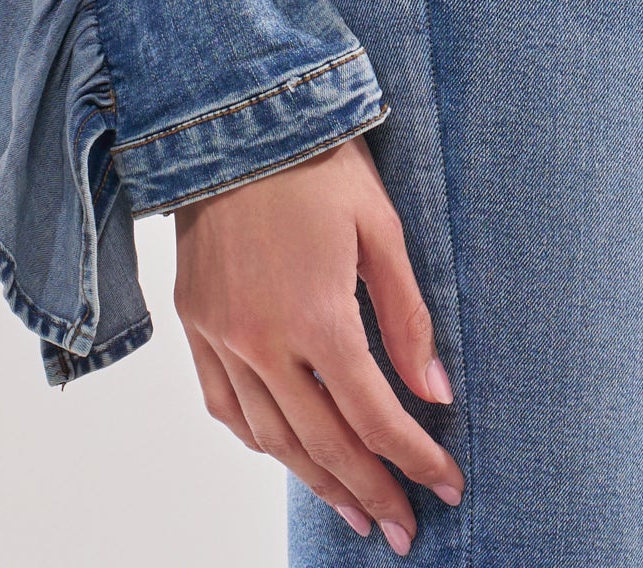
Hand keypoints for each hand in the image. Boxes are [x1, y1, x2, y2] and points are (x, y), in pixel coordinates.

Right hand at [174, 134, 464, 550]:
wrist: (232, 115)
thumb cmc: (319, 162)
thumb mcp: (381, 228)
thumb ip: (409, 317)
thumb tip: (436, 393)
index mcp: (318, 316)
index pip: (376, 415)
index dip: (415, 459)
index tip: (448, 487)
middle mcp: (263, 340)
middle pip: (325, 443)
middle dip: (371, 493)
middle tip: (404, 530)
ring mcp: (222, 335)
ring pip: (271, 437)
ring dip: (316, 481)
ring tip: (354, 510)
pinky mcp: (195, 322)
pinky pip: (224, 405)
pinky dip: (258, 439)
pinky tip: (287, 454)